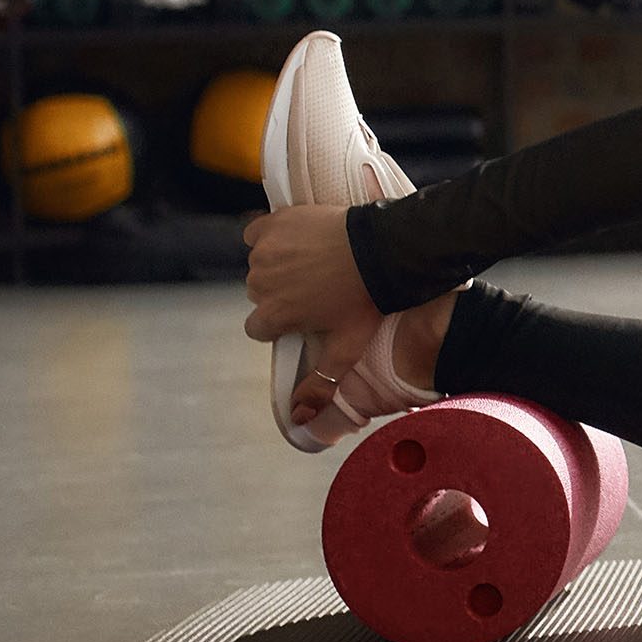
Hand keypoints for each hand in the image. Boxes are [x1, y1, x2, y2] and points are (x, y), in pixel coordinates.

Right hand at [243, 205, 381, 425]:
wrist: (383, 250)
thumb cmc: (365, 301)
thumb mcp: (345, 348)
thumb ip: (320, 385)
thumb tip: (297, 418)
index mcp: (272, 316)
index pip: (259, 328)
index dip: (282, 322)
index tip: (305, 313)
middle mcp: (260, 284)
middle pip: (259, 294)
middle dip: (281, 293)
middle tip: (316, 286)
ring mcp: (265, 253)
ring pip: (260, 265)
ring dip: (278, 265)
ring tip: (313, 262)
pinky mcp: (272, 223)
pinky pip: (258, 233)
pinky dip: (272, 235)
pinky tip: (298, 240)